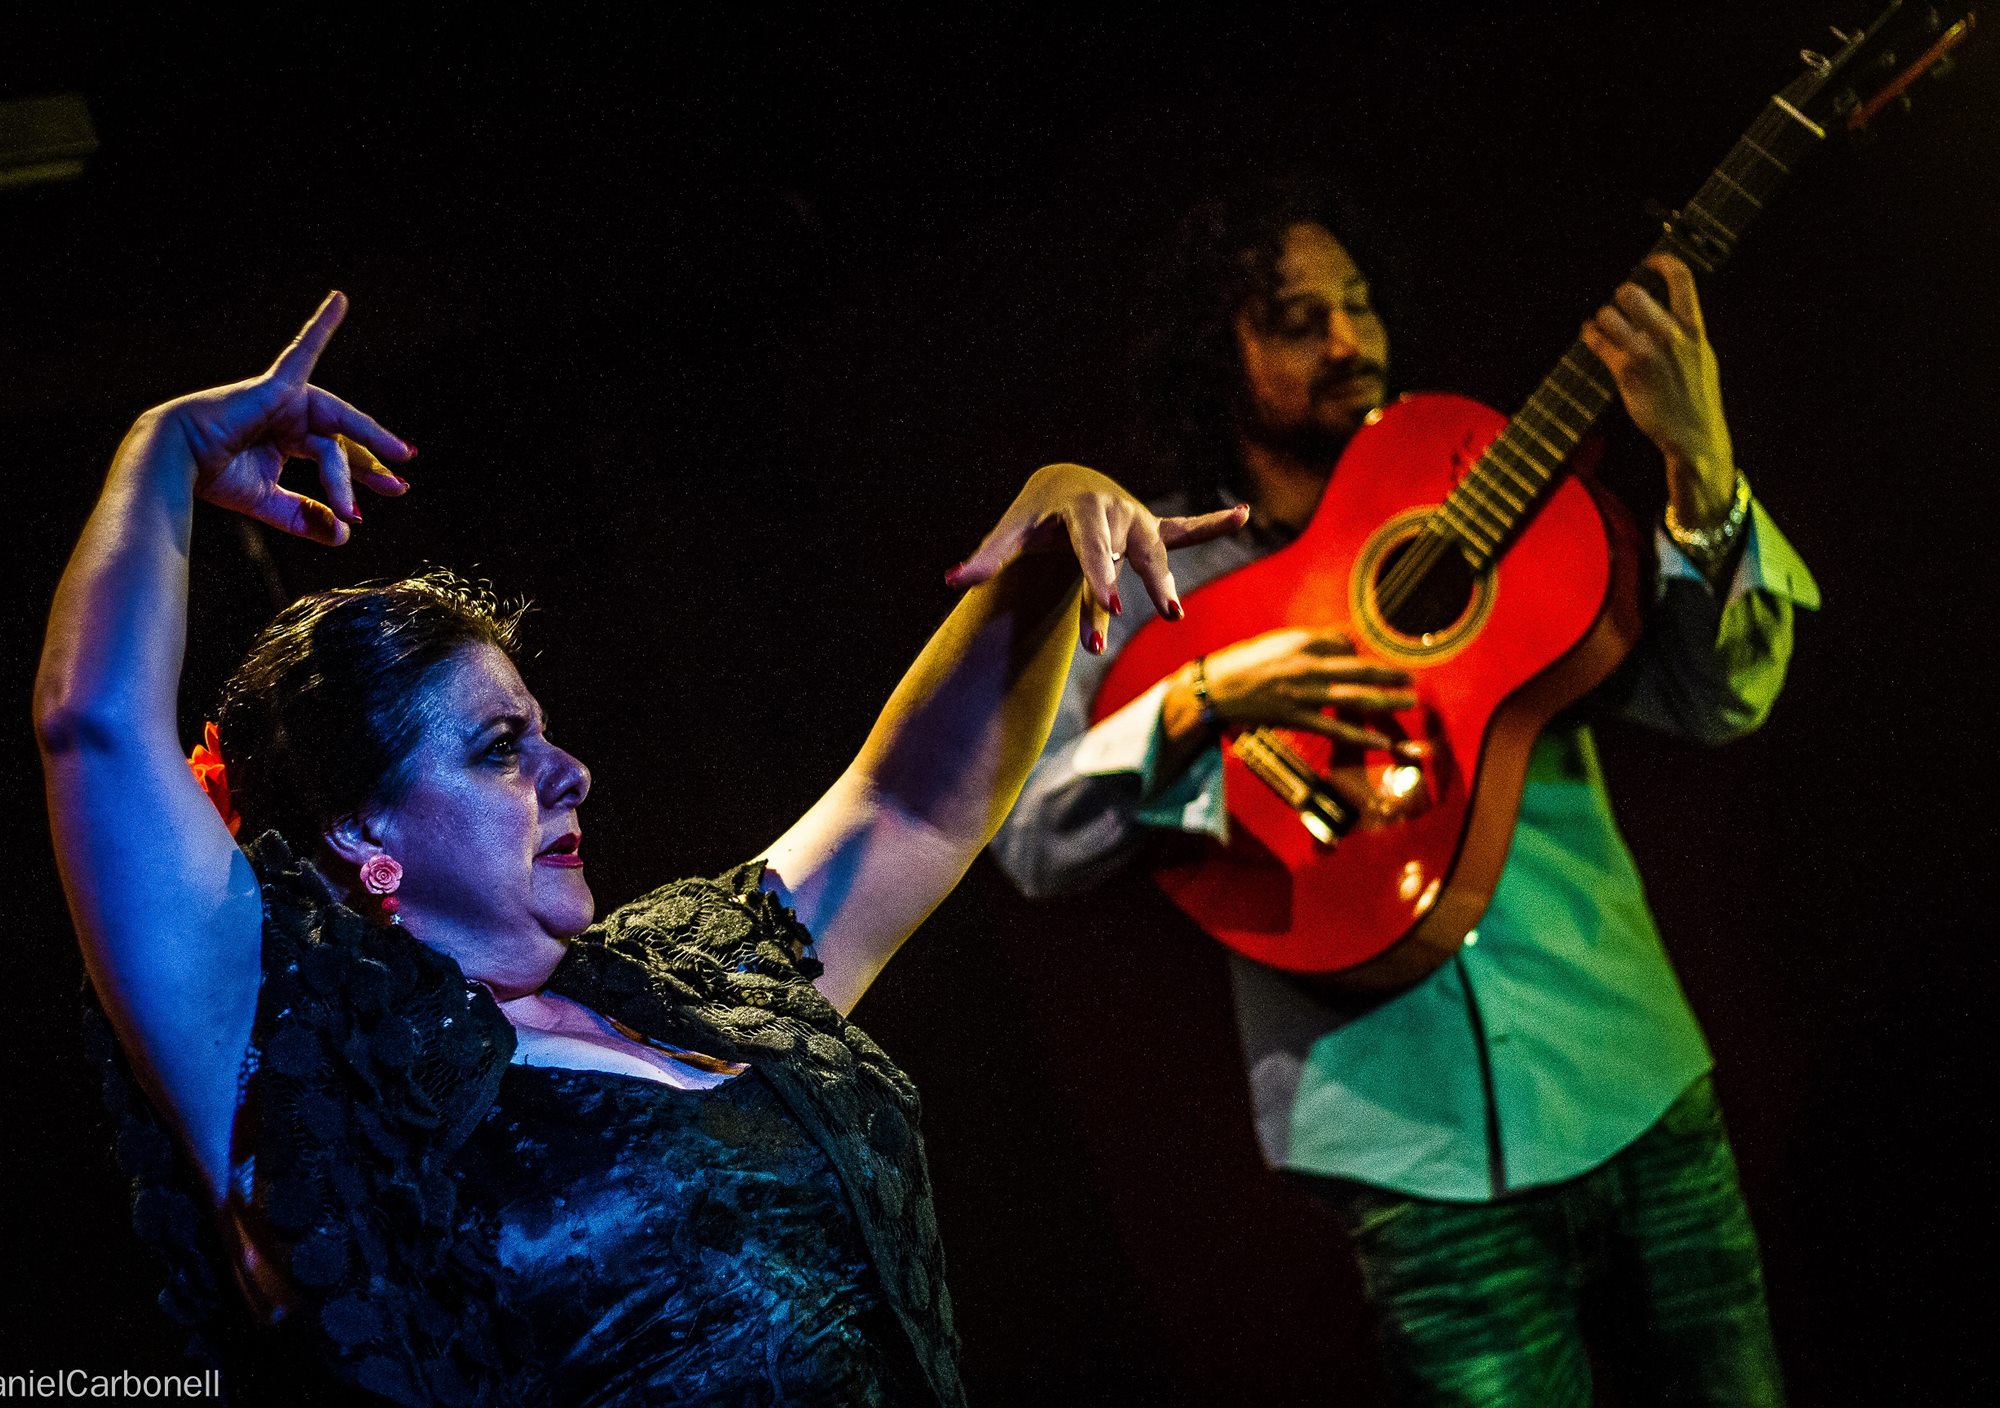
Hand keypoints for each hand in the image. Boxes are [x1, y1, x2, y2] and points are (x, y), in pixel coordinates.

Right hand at [153, 291, 415, 544]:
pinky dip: (321, 325)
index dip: (362, 477)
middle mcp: (289, 414)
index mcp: (285, 438)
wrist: (176, 460)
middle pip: (342, 441)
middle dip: (372, 465)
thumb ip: (304, 517)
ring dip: (363, 450)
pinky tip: (341, 300)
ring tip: (396, 460)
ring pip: (334, 432)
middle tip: (399, 486)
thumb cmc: (212, 476)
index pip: (334, 455)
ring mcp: (284, 398)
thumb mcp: (267, 504)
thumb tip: (344, 536)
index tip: (394, 491)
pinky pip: (302, 351)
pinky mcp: (277, 386)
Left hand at [944, 463, 1248, 651]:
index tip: (1109, 605)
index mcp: (1082, 511)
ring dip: (1163, 584)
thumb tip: (952, 580)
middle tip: (1158, 614)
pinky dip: (1213, 522)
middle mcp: (1115, 512)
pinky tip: (1242, 514)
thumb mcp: (1011, 531)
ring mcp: (1137, 522)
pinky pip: (1186, 528)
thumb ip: (986, 557)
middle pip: (1130, 553)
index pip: (1091, 548)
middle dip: (1143, 585)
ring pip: (1154, 556)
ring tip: (1174, 615)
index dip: (1100, 576)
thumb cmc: (1035, 516)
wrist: (1061, 484)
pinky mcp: (1151, 530)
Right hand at [1195, 627, 1417, 750]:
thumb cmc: (1245, 663)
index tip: (1381, 662)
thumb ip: (1313, 640)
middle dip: (1389, 675)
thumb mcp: (1279, 641)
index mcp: (1303, 643)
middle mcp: (1308, 666)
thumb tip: (1345, 641)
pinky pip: (1336, 729)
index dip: (1363, 654)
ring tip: (1409, 702)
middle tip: (1412, 679)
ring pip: (1354, 698)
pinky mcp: (1297, 718)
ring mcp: (1304, 695)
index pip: (1345, 645)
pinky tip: (1382, 741)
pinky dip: (1361, 736)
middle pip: (1359, 670)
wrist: (1215, 689)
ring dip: (1386, 701)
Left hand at [1580, 253, 1737, 528]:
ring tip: (1602, 325)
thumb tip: (1667, 309)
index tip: (1651, 261)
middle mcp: (1670, 336)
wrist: (1692, 434)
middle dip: (1621, 296)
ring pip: (1609, 315)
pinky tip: (1590, 335)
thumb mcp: (1702, 356)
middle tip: (1619, 305)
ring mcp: (1646, 353)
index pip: (1682, 280)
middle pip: (1632, 293)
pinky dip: (1590, 334)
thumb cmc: (1696, 396)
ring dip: (1601, 318)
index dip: (1664, 262)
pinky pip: (1598, 340)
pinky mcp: (1625, 371)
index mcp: (1694, 329)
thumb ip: (1686, 331)